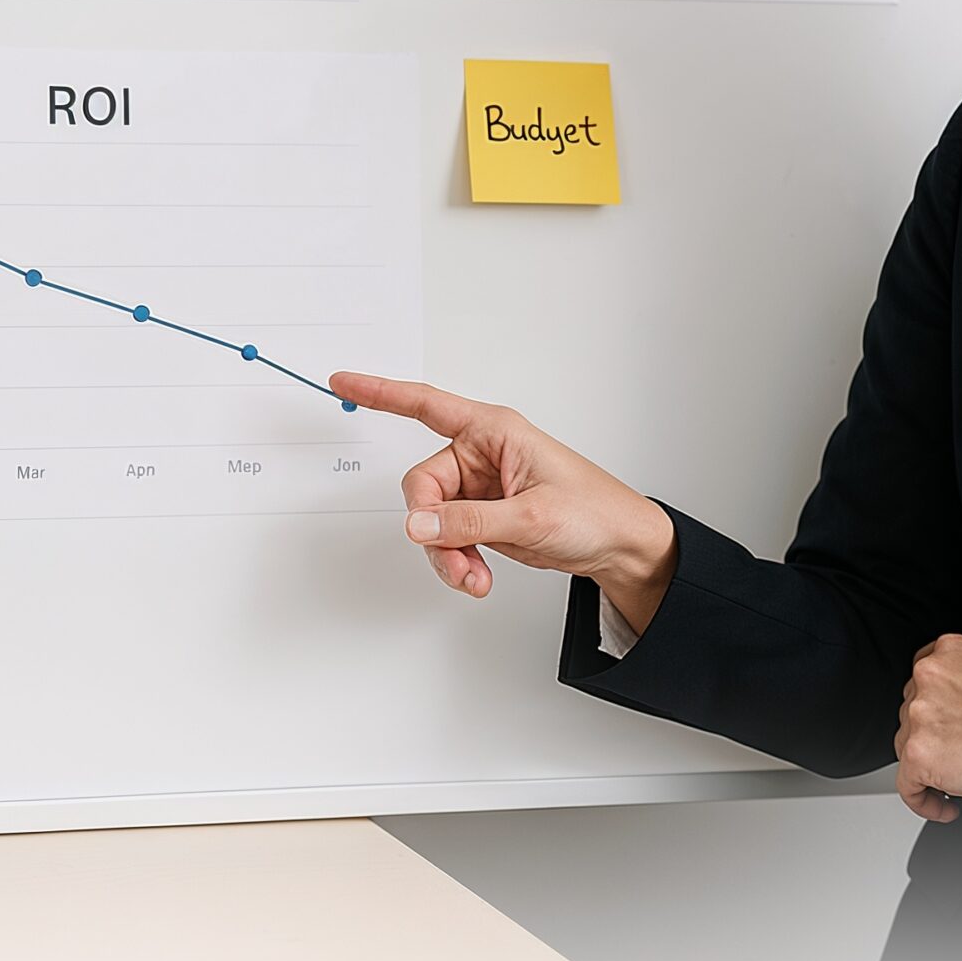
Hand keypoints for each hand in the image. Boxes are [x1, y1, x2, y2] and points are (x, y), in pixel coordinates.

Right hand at [330, 371, 677, 606]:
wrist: (619, 545)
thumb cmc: (593, 510)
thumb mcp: (530, 516)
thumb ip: (469, 521)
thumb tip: (418, 525)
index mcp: (492, 431)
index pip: (425, 404)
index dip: (380, 392)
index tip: (342, 382)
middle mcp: (480, 455)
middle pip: (423, 486)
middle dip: (433, 529)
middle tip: (457, 560)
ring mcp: (479, 488)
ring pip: (432, 519)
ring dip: (447, 553)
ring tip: (474, 578)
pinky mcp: (482, 516)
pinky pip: (447, 538)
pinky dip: (456, 560)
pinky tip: (478, 577)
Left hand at [894, 634, 961, 822]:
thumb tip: (958, 685)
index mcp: (943, 655)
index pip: (919, 683)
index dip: (931, 709)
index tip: (940, 727)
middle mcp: (925, 680)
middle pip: (910, 716)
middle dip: (931, 737)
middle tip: (957, 754)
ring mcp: (919, 716)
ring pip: (906, 747)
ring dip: (928, 766)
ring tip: (957, 780)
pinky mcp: (920, 754)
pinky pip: (907, 786)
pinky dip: (923, 801)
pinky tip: (946, 804)